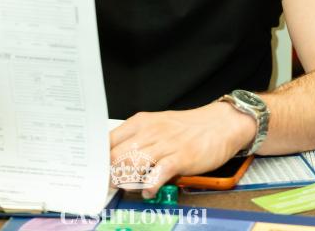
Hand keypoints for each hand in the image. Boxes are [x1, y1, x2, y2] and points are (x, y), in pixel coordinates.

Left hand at [109, 101, 255, 196]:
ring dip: (125, 182)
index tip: (94, 172)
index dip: (99, 159)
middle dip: (108, 174)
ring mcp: (164, 144)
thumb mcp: (157, 125)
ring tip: (125, 190)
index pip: (109, 140)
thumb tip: (116, 158)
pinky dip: (150, 186)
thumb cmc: (187, 128)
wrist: (219, 124)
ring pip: (133, 164)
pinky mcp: (180, 158)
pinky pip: (158, 174)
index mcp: (141, 122)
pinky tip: (148, 191)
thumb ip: (138, 139)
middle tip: (107, 186)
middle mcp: (150, 131)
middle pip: (117, 155)